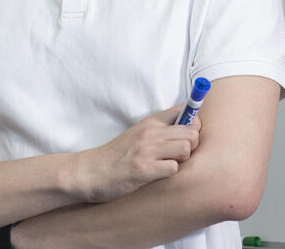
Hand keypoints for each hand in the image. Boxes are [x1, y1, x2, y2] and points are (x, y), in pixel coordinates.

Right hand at [69, 105, 200, 202]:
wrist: (90, 171)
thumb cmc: (117, 155)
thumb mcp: (138, 134)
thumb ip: (160, 129)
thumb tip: (189, 129)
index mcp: (151, 122)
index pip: (184, 110)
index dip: (194, 123)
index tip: (189, 134)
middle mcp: (150, 133)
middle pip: (192, 131)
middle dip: (193, 144)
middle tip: (181, 154)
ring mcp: (147, 150)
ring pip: (186, 148)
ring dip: (183, 159)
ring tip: (170, 163)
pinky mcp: (143, 169)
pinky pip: (173, 168)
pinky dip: (170, 172)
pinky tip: (158, 174)